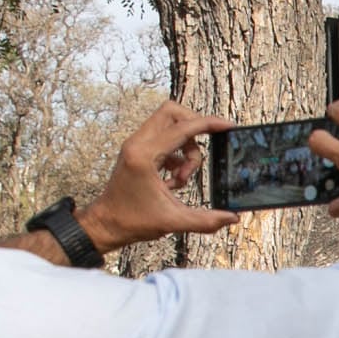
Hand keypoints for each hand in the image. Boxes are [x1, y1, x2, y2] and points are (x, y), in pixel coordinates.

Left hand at [76, 103, 240, 248]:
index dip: (208, 124)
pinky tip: (173, 181)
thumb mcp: (173, 221)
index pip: (181, 128)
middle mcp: (137, 143)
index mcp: (144, 155)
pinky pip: (164, 140)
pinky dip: (175, 156)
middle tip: (201, 152)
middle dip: (194, 127)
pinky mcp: (137, 150)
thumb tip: (232, 218)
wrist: (106, 224)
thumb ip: (206, 220)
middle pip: (172, 113)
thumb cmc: (132, 221)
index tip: (227, 126)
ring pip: (169, 126)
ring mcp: (136, 145)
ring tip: (182, 179)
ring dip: (185, 148)